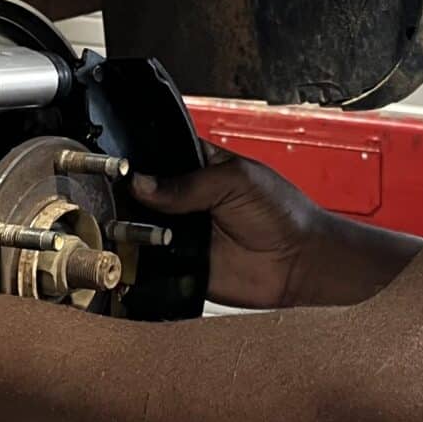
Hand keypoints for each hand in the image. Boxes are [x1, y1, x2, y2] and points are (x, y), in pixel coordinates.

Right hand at [131, 144, 331, 309]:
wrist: (299, 261)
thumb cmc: (282, 214)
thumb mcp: (236, 180)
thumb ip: (189, 182)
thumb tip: (142, 183)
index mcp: (199, 166)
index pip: (157, 156)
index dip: (138, 162)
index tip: (122, 167)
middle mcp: (185, 199)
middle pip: (141, 194)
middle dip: (132, 198)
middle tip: (129, 200)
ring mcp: (181, 232)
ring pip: (140, 228)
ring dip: (135, 228)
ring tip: (145, 227)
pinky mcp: (181, 265)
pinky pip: (150, 263)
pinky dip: (143, 259)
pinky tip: (145, 251)